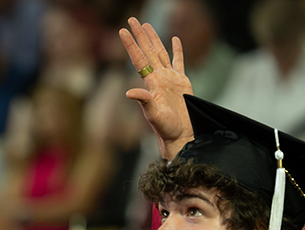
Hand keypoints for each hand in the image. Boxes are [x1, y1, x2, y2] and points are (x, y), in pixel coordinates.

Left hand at [119, 17, 194, 160]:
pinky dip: (177, 50)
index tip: (122, 31)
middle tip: (132, 19)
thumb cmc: (165, 128)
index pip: (138, 59)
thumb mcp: (153, 115)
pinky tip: (174, 39)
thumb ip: (144, 101)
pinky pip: (179, 61)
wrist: (179, 135)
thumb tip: (129, 92)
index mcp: (151, 83)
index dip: (131, 44)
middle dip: (140, 35)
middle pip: (147, 51)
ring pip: (160, 53)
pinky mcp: (182, 82)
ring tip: (147, 25)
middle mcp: (158, 78)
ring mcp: (170, 79)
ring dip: (154, 39)